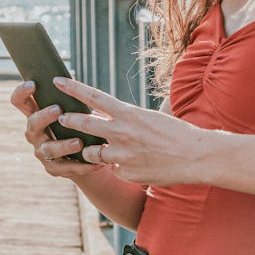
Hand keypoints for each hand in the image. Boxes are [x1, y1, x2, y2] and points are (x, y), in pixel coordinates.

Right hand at [9, 80, 100, 180]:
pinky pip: (68, 167)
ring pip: (50, 149)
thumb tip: (79, 84)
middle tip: (58, 109)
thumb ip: (71, 100)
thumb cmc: (78, 125)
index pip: (20, 102)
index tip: (32, 83)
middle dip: (44, 116)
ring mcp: (42, 152)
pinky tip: (97, 163)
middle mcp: (35, 134)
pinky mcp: (54, 169)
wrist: (85, 155)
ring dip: (64, 145)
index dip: (21, 92)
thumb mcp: (73, 110)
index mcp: (37, 115)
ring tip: (79, 143)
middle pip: (32, 124)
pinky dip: (83, 165)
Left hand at [54, 77, 207, 185]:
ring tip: (104, 151)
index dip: (72, 88)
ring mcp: (122, 155)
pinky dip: (118, 168)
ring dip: (94, 152)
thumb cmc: (177, 133)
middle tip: (62, 118)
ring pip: (92, 153)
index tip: (57, 81)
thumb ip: (127, 117)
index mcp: (128, 113)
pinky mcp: (126, 173)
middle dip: (70, 121)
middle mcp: (122, 132)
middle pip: (84, 124)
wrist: (196, 156)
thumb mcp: (151, 117)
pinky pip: (113, 170)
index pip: (93, 97)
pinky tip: (134, 166)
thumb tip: (111, 113)